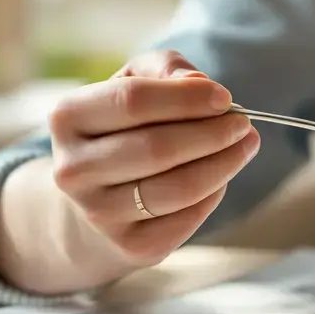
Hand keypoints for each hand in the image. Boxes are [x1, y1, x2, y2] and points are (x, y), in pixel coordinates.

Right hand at [47, 50, 258, 266]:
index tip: (225, 98)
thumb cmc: (125, 127)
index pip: (133, 101)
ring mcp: (98, 213)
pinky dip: (214, 194)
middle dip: (213, 134)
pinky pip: (188, 218)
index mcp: (69, 117)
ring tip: (245, 146)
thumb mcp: (135, 82)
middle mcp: (73, 169)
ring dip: (223, 164)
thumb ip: (166, 69)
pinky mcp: (131, 245)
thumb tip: (200, 82)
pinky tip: (220, 177)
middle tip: (244, 124)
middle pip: (158, 148)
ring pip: (178, 188)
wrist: (98, 197)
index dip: (187, 98)